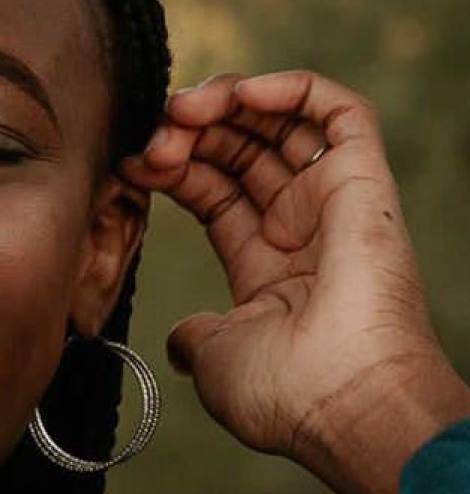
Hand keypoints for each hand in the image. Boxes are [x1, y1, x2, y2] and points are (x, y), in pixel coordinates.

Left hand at [118, 68, 455, 476]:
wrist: (344, 404)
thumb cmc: (285, 395)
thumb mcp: (215, 361)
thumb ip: (195, 337)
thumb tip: (181, 340)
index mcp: (268, 269)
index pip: (214, 193)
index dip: (171, 169)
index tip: (129, 165)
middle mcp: (303, 231)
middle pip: (242, 151)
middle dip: (189, 133)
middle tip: (151, 136)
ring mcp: (334, 204)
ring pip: (282, 123)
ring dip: (226, 103)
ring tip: (181, 110)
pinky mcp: (365, 183)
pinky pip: (339, 112)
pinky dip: (291, 88)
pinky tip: (240, 93)